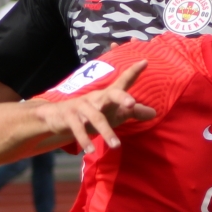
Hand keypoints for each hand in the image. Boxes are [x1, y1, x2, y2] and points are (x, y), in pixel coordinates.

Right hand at [39, 59, 154, 154]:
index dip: (133, 72)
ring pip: (96, 117)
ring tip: (116, 145)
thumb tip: (154, 114)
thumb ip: (133, 113)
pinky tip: (91, 150)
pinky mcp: (69, 117)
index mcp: (108, 95)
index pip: (123, 82)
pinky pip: (78, 129)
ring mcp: (82, 107)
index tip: (145, 62)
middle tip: (131, 104)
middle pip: (111, 94)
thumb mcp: (113, 113)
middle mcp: (96, 98)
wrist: (56, 116)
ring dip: (106, 131)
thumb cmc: (91, 113)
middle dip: (121, 98)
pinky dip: (85, 139)